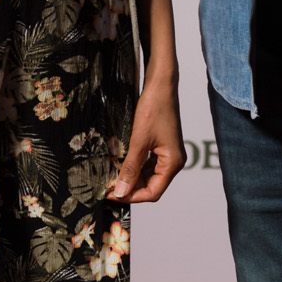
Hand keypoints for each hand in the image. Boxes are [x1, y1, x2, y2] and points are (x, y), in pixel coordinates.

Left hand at [110, 71, 184, 202]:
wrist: (161, 85)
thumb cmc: (153, 108)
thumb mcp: (138, 140)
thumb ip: (130, 168)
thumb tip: (121, 191)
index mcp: (173, 163)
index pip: (153, 192)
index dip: (132, 197)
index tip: (112, 195)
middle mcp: (174, 161)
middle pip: (152, 186)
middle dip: (130, 189)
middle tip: (108, 187)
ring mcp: (168, 154)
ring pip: (149, 176)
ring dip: (132, 179)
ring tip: (112, 178)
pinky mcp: (162, 146)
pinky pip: (148, 165)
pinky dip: (135, 168)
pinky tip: (121, 166)